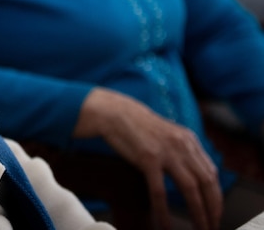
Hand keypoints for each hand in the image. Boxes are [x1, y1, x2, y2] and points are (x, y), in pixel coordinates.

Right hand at [74, 87, 222, 229]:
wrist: (114, 112)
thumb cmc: (137, 125)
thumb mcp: (167, 134)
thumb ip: (181, 151)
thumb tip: (193, 175)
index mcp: (188, 140)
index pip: (211, 173)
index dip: (216, 196)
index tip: (215, 212)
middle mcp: (182, 145)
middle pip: (206, 183)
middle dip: (213, 209)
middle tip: (212, 226)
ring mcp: (166, 152)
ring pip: (190, 189)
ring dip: (198, 213)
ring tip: (199, 228)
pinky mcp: (148, 158)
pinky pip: (160, 191)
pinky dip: (164, 210)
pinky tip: (165, 223)